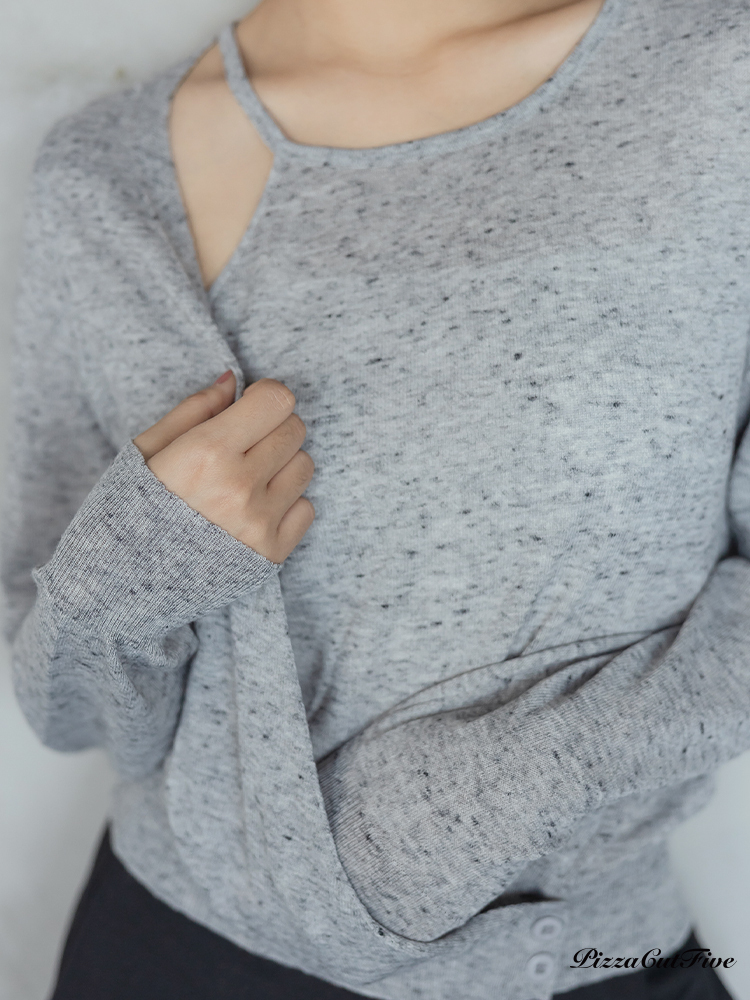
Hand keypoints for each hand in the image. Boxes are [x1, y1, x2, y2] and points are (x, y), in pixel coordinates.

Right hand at [133, 371, 314, 562]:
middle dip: (274, 428)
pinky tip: (253, 510)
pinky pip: (306, 508)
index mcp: (206, 452)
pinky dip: (286, 505)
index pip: (276, 400)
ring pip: (305, 466)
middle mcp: (239, 486)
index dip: (266, 397)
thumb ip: (194, 409)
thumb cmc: (132, 509)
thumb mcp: (147, 450)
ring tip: (248, 479)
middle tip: (246, 445)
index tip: (251, 407)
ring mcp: (259, 522)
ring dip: (283, 465)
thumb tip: (233, 379)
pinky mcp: (273, 552)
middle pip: (295, 430)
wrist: (126, 582)